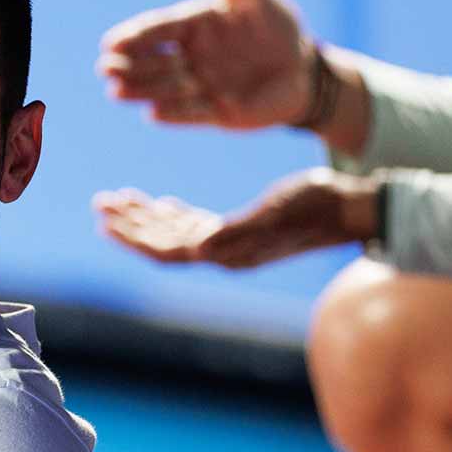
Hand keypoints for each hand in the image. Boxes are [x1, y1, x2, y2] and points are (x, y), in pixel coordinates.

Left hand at [93, 169, 379, 268]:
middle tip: (100, 202)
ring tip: (118, 199)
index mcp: (226, 251)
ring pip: (176, 232)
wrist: (351, 208)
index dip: (133, 237)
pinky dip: (174, 214)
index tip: (105, 220)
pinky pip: (197, 225)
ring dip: (146, 217)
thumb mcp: (276, 211)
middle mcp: (223, 252)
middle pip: (162, 243)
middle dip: (130, 224)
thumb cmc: (316, 205)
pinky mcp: (243, 229)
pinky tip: (162, 203)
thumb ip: (238, 229)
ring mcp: (232, 242)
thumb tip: (201, 245)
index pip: (165, 250)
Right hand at [97, 0, 314, 129]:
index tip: (111, 43)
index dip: (134, 36)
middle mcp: (189, 57)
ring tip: (117, 92)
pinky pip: (191, 114)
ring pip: (164, 89)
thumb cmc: (274, 23)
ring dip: (142, 90)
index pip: (156, 30)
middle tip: (105, 68)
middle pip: (151, 62)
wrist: (304, 68)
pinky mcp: (215, 113)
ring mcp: (200, 86)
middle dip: (128, 66)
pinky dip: (174, 113)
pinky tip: (154, 113)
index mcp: (191, 25)